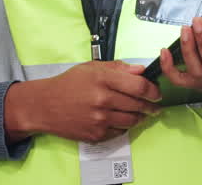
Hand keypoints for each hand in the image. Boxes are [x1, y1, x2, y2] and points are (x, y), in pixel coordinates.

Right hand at [4, 61, 161, 143]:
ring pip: (132, 120)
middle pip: (138, 105)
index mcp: (102, 79)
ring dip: (140, 117)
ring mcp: (99, 119)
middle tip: (154, 106)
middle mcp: (102, 100)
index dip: (153, 90)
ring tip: (141, 113)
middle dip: (151, 106)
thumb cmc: (68, 84)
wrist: (45, 105)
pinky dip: (124, 126)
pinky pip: (120, 131)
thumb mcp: (91, 67)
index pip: (139, 86)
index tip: (157, 92)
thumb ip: (118, 68)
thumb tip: (141, 70)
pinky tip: (121, 120)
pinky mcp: (96, 134)